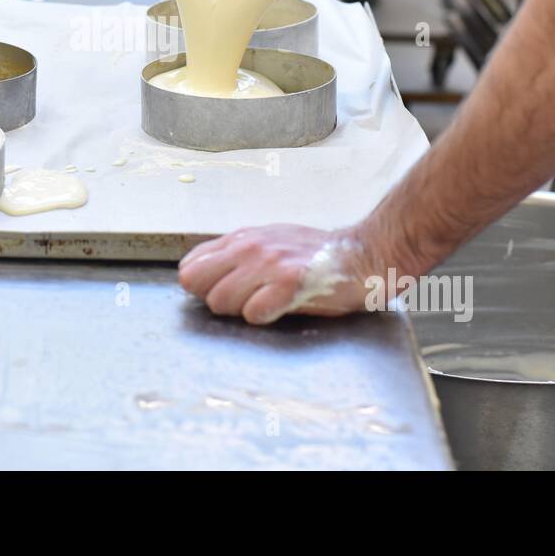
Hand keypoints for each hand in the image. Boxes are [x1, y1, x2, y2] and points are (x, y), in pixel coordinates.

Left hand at [177, 224, 379, 324]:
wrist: (364, 253)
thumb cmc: (316, 253)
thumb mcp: (270, 241)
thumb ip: (237, 254)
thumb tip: (201, 275)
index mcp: (242, 238)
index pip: (190, 266)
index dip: (201, 285)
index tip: (222, 292)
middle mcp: (250, 247)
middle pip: (197, 285)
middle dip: (214, 299)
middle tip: (246, 301)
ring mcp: (269, 264)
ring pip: (221, 301)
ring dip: (240, 310)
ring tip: (269, 303)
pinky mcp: (289, 284)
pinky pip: (253, 313)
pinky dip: (263, 317)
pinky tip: (282, 309)